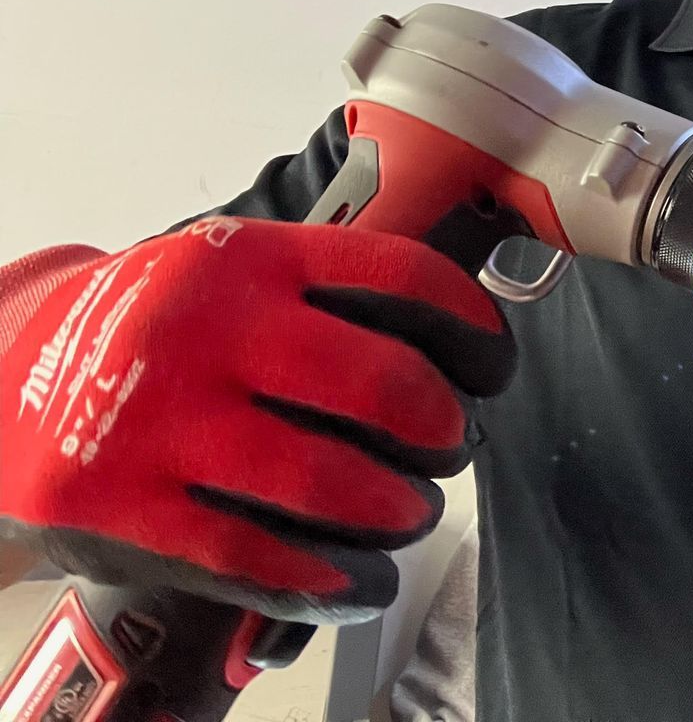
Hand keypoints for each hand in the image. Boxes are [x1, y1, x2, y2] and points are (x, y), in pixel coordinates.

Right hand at [0, 217, 515, 621]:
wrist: (2, 368)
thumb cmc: (150, 325)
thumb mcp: (230, 269)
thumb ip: (326, 293)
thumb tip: (455, 347)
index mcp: (251, 258)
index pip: (401, 278)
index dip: (472, 330)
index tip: (495, 366)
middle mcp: (208, 328)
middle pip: (384, 385)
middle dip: (442, 430)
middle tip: (447, 446)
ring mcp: (161, 420)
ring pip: (332, 483)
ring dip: (397, 511)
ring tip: (407, 513)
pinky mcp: (123, 508)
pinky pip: (261, 558)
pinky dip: (330, 581)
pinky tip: (358, 581)